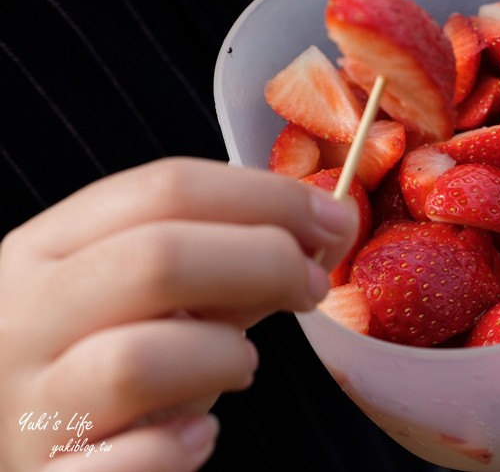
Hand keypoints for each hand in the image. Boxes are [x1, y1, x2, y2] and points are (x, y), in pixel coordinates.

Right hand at [0, 157, 357, 471]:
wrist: (41, 452)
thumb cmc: (108, 358)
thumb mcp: (158, 295)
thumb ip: (228, 260)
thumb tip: (325, 229)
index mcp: (46, 247)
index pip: (164, 188)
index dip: (267, 196)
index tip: (334, 218)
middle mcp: (20, 317)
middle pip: (157, 259)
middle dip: (266, 262)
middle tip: (314, 287)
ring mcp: (26, 404)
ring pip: (137, 360)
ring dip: (222, 356)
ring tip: (242, 367)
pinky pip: (133, 461)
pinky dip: (182, 446)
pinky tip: (199, 434)